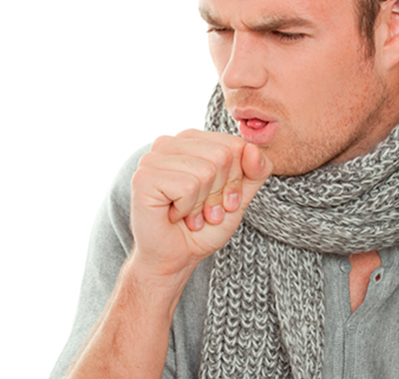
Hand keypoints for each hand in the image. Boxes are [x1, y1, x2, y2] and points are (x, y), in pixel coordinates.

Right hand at [129, 129, 271, 278]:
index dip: (236, 179)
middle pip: (222, 155)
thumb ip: (254, 171)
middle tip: (205, 211)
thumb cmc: (203, 227)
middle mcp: (168, 143)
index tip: (222, 201)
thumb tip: (251, 148)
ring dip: (202, 204)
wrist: (175, 258)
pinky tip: (174, 215)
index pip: (234, 145)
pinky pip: (188, 186)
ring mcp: (152, 158)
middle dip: (220, 192)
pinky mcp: (143, 177)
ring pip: (205, 171)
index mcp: (190, 140)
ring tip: (189, 215)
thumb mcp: (239, 196)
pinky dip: (188, 209)